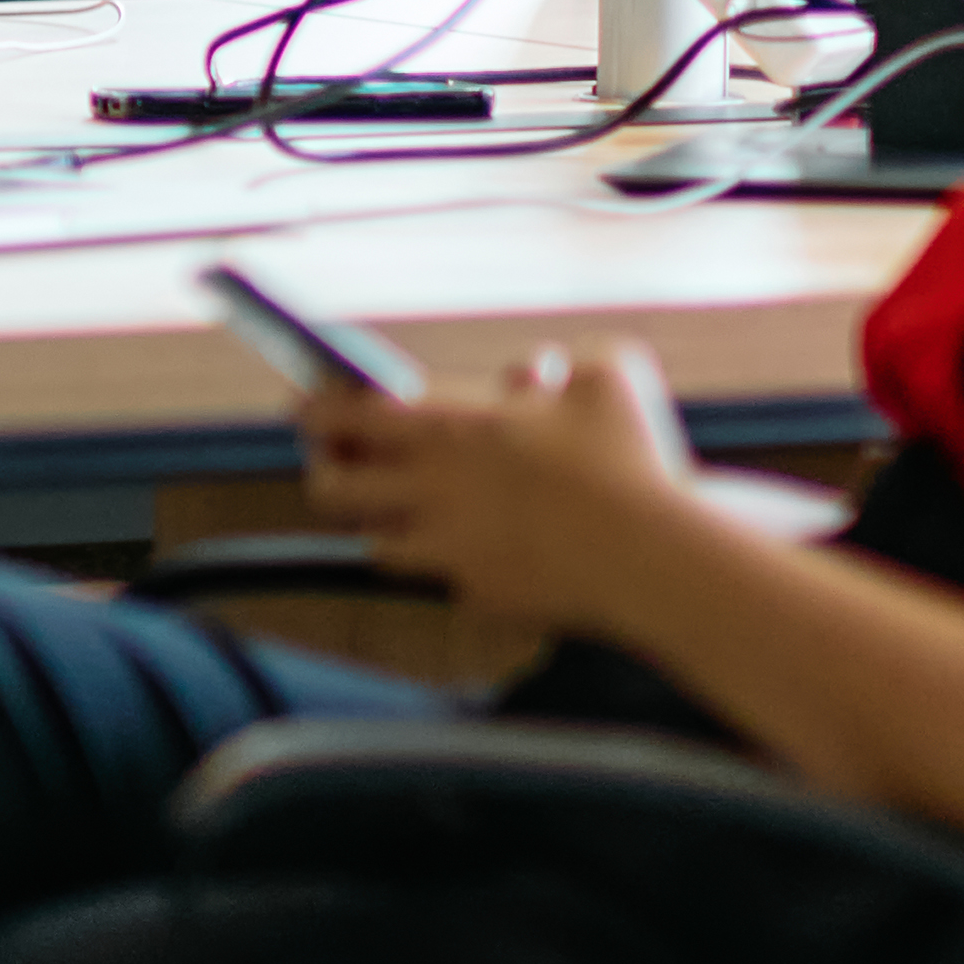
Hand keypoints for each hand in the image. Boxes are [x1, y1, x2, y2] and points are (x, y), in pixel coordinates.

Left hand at [291, 342, 699, 620]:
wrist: (659, 557)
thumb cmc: (634, 455)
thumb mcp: (606, 374)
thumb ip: (562, 366)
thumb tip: (535, 371)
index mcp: (449, 427)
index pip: (340, 414)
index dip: (313, 408)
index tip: (304, 404)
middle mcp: (432, 491)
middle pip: (331, 488)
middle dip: (329, 471)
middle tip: (340, 461)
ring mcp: (450, 552)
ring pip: (377, 542)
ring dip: (387, 523)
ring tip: (408, 506)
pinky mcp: (478, 597)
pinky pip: (444, 579)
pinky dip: (454, 564)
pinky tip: (482, 550)